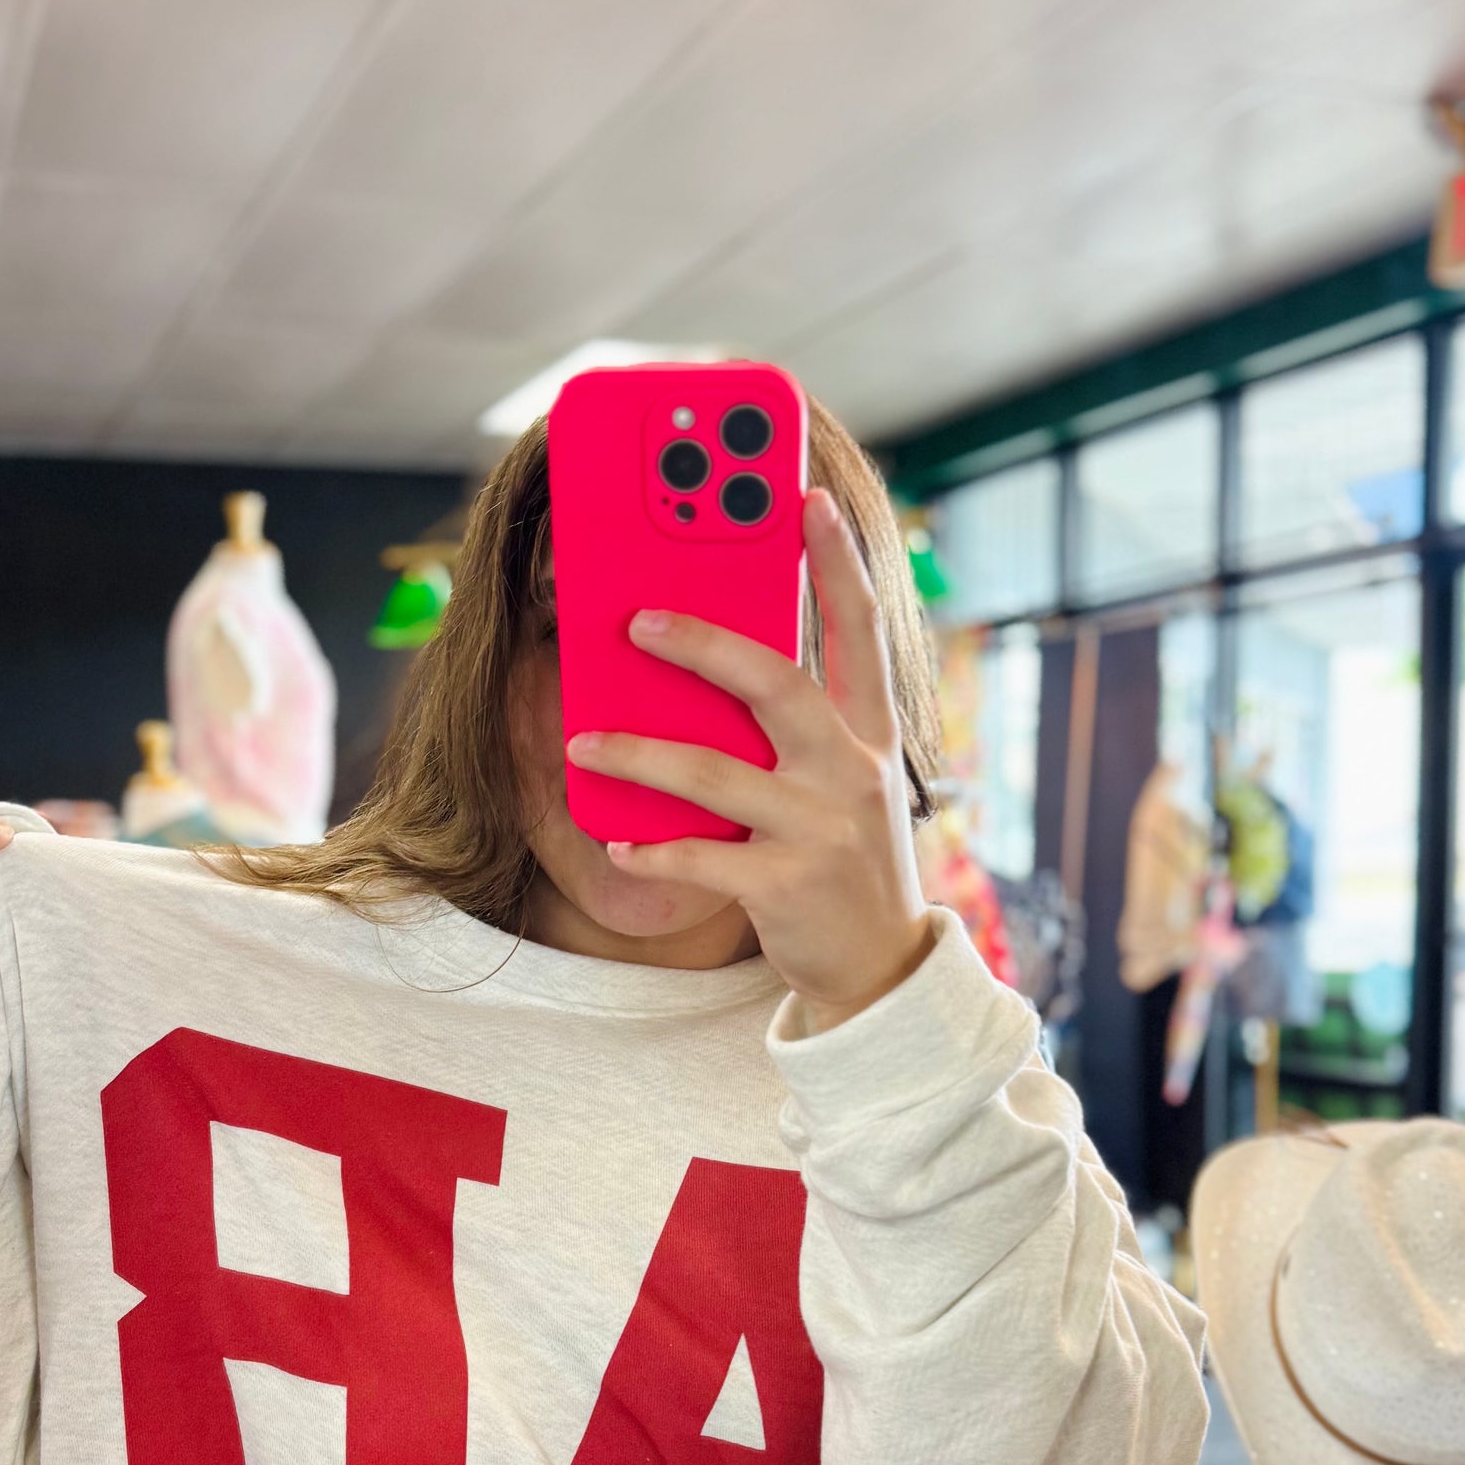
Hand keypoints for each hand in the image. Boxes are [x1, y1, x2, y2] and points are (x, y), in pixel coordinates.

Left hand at [567, 489, 930, 1028]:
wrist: (880, 967)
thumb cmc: (843, 856)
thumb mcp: (842, 780)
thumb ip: (797, 727)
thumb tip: (707, 668)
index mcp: (868, 735)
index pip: (861, 630)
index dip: (837, 562)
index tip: (807, 497)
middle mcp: (853, 772)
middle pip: (776, 683)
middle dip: (704, 644)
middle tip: (637, 619)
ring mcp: (821, 829)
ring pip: (715, 774)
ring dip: (639, 755)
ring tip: (584, 743)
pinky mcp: (787, 887)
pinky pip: (701, 859)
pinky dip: (651, 850)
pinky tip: (618, 842)